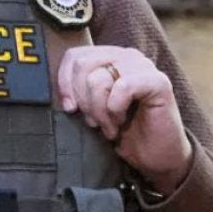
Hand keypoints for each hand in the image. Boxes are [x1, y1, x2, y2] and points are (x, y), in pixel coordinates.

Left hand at [57, 45, 192, 194]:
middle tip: (94, 122)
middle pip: (82, 66)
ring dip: (99, 111)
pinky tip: (121, 121)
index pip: (74, 56)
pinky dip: (115, 109)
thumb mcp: (89, 109)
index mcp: (109, 58)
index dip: (65, 83)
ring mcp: (143, 66)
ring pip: (98, 79)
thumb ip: (75, 92)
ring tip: (110, 125)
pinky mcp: (158, 81)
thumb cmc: (120, 131)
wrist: (152, 155)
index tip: (69, 109)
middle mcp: (126, 56)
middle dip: (83, 100)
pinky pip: (122, 87)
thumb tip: (54, 91)